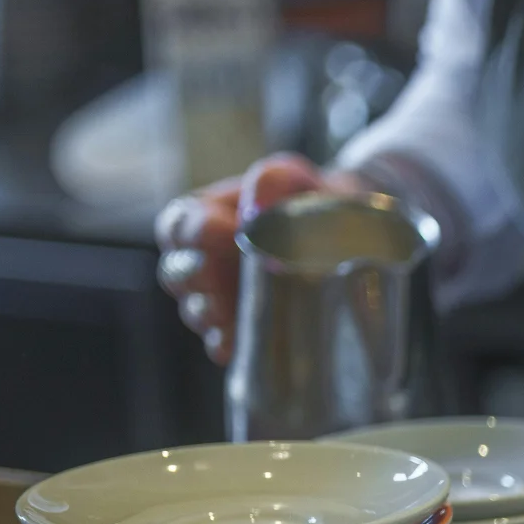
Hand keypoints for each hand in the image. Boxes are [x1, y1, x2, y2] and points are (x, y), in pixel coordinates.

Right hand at [153, 154, 367, 364]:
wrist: (346, 234)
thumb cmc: (307, 201)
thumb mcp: (294, 178)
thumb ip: (273, 180)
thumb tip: (255, 210)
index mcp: (204, 218)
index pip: (176, 227)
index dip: (194, 232)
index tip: (227, 231)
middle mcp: (203, 262)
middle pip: (177, 274)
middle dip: (198, 276)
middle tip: (225, 275)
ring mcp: (218, 301)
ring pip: (197, 312)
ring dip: (214, 311)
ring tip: (239, 306)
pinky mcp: (241, 332)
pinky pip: (222, 345)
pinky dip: (231, 343)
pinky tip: (247, 341)